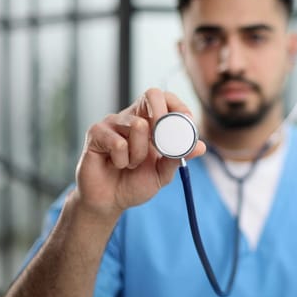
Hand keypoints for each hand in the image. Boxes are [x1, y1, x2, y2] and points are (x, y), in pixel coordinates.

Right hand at [74, 88, 205, 217]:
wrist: (109, 201)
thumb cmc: (134, 183)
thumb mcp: (161, 173)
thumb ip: (177, 158)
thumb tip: (201, 147)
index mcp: (149, 122)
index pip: (166, 99)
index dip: (179, 107)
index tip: (186, 124)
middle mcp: (132, 117)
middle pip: (152, 94)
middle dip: (163, 116)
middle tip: (162, 141)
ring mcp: (113, 123)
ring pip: (138, 125)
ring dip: (140, 153)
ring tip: (132, 164)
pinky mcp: (96, 133)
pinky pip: (118, 143)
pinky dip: (123, 160)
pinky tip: (117, 165)